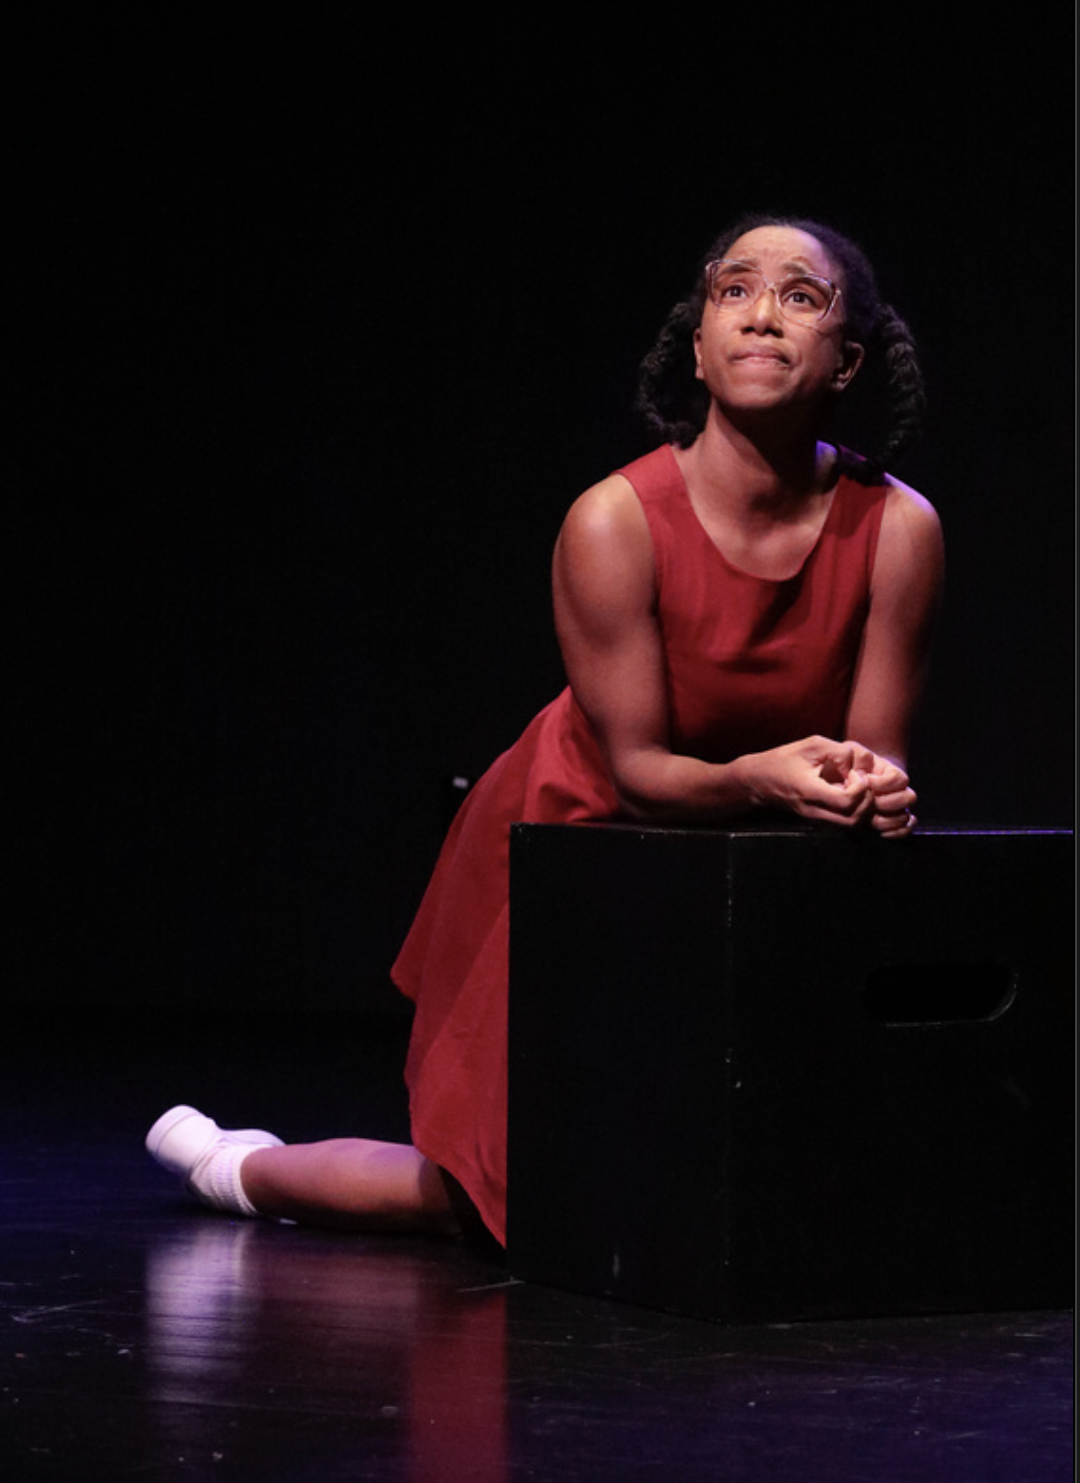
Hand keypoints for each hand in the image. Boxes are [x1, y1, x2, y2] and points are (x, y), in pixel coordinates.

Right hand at [748, 737, 877, 826]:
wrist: (760, 781)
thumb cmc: (784, 759)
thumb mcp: (811, 745)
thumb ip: (838, 752)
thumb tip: (856, 765)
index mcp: (810, 791)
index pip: (847, 801)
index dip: (860, 787)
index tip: (854, 773)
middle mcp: (814, 811)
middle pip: (854, 821)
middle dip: (867, 801)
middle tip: (861, 783)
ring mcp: (816, 819)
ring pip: (852, 827)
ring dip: (863, 809)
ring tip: (857, 789)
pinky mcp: (818, 821)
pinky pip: (845, 824)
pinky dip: (856, 812)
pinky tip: (850, 795)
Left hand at [845, 743, 916, 837]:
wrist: (839, 778)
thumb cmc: (845, 764)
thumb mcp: (850, 752)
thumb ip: (859, 755)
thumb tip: (862, 774)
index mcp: (890, 773)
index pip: (900, 779)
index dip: (883, 783)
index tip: (865, 780)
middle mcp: (896, 791)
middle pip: (909, 798)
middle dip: (886, 802)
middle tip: (867, 801)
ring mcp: (894, 809)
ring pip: (905, 817)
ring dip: (888, 819)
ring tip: (868, 816)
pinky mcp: (888, 824)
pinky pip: (903, 832)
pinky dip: (894, 833)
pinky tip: (877, 831)